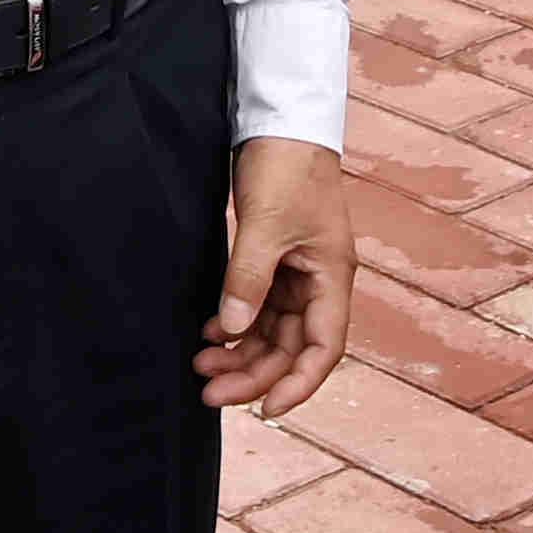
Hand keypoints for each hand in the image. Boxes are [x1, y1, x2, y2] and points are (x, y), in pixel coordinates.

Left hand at [202, 139, 351, 415]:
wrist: (281, 121)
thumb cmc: (288, 167)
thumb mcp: (267, 225)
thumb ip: (247, 279)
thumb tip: (231, 330)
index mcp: (331, 277)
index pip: (323, 348)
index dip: (299, 384)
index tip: (267, 410)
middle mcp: (318, 283)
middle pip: (291, 348)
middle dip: (253, 373)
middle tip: (209, 390)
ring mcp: (296, 273)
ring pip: (271, 332)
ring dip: (239, 351)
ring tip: (200, 363)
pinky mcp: (274, 261)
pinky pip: (256, 307)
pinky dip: (233, 322)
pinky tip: (208, 330)